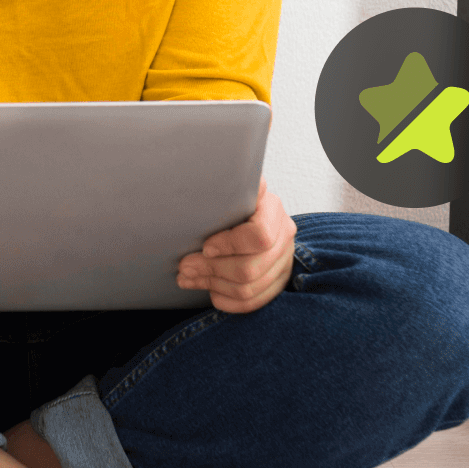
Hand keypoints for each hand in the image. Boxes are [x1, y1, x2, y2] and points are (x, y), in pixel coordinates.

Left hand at [176, 178, 295, 313]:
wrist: (244, 213)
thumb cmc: (230, 200)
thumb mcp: (231, 187)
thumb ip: (229, 182)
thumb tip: (219, 164)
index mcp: (273, 210)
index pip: (259, 236)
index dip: (230, 245)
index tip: (206, 246)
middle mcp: (284, 237)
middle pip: (250, 268)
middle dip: (211, 269)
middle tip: (184, 266)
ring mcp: (283, 262)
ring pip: (248, 289)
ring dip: (212, 285)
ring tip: (187, 277)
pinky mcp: (276, 282)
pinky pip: (252, 303)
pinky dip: (226, 301)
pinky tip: (208, 290)